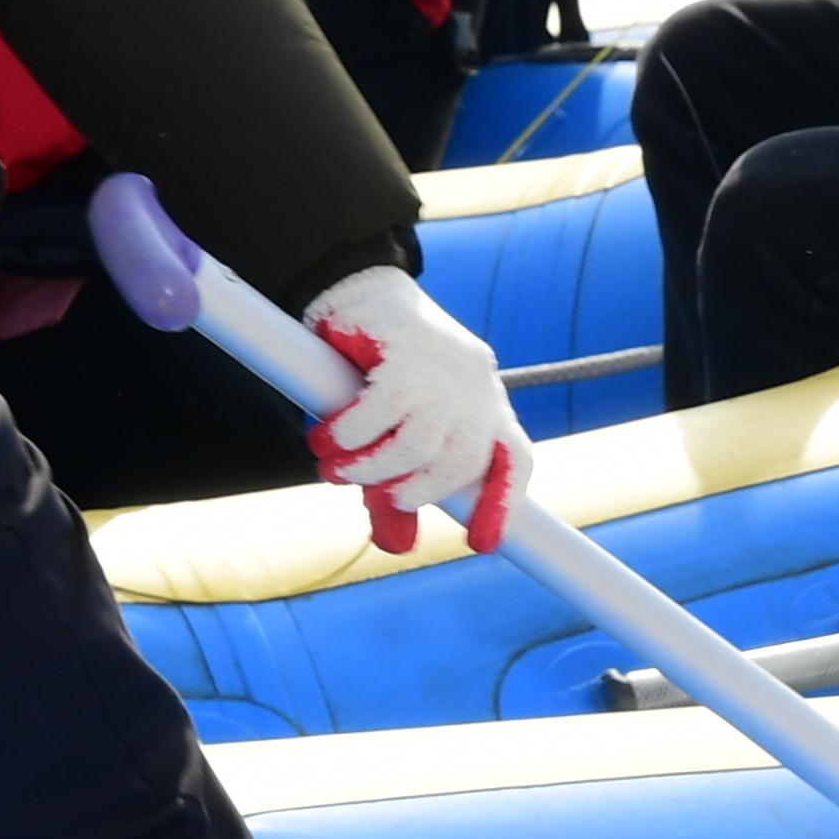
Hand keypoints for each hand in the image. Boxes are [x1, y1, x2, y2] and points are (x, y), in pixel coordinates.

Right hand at [300, 266, 535, 553]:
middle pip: (463, 461)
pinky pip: (378, 414)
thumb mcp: (392, 433)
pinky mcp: (408, 351)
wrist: (358, 291)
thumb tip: (397, 547)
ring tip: (333, 468)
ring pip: (417, 445)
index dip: (503, 502)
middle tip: (375, 496)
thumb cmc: (377, 370)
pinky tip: (323, 439)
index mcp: (484, 405)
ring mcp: (445, 369)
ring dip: (368, 469)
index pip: (515, 457)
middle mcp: (475, 387)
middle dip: (417, 491)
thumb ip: (394, 488)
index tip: (480, 544)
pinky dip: (344, 437)